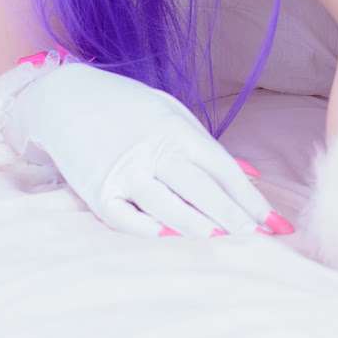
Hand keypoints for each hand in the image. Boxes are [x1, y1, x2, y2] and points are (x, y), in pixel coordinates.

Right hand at [7, 61, 286, 238]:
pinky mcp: (97, 191)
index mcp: (177, 131)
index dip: (250, 198)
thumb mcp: (171, 112)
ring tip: (222, 238)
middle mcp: (153, 151)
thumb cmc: (127, 107)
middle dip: (232, 215)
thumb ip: (207, 145)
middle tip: (257, 236)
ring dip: (197, 225)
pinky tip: (169, 237)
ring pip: (168, 207)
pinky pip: (125, 219)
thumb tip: (251, 174)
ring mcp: (124, 172)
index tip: (272, 220)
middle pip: (201, 190)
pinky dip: (147, 229)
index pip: (223, 170)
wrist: (64, 99)